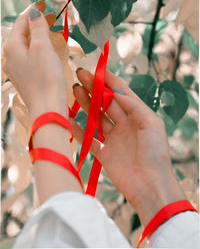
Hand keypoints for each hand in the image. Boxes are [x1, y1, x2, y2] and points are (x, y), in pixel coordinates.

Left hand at [2, 4, 66, 119]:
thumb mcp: (42, 47)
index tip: (44, 2)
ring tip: (50, 32)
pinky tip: (46, 51)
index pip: (20, 22)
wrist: (48, 108)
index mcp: (11, 47)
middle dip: (35, 24)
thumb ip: (37, 27)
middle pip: (21, 34)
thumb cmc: (46, 77)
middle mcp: (9, 57)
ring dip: (37, 37)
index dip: (32, 11)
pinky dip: (37, 50)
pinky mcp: (23, 79)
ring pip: (25, 46)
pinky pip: (28, 58)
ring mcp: (15, 70)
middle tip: (51, 17)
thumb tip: (33, 11)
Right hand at [71, 68, 185, 226]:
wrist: (150, 185)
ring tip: (75, 90)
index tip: (97, 70)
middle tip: (80, 75)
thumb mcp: (151, 122)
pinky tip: (70, 119)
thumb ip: (133, 105)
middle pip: (106, 102)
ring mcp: (113, 139)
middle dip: (94, 88)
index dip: (109, 81)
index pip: (121, 93)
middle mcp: (125, 125)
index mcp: (138, 116)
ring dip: (85, 104)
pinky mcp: (104, 153)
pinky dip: (78, 130)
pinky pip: (89, 139)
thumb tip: (116, 90)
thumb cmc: (156, 152)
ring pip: (96, 117)